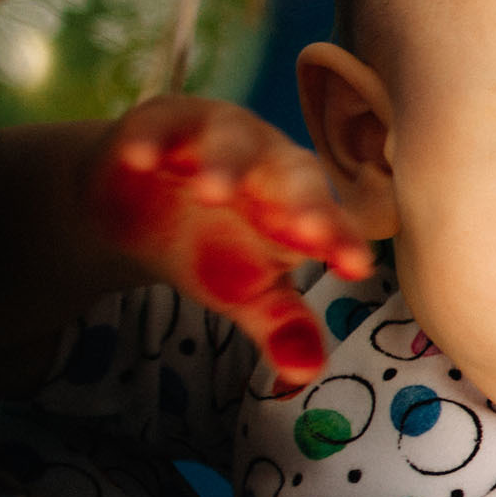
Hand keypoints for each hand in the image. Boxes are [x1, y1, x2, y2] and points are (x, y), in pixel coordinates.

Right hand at [87, 96, 374, 386]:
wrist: (139, 205)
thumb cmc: (213, 247)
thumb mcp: (247, 291)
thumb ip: (281, 327)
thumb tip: (303, 375)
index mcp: (304, 209)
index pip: (333, 226)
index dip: (343, 243)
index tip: (356, 267)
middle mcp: (273, 167)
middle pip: (296, 178)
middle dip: (301, 201)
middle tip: (304, 228)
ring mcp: (222, 138)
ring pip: (232, 144)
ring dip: (224, 165)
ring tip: (212, 189)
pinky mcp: (166, 121)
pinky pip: (160, 128)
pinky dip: (150, 142)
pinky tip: (139, 158)